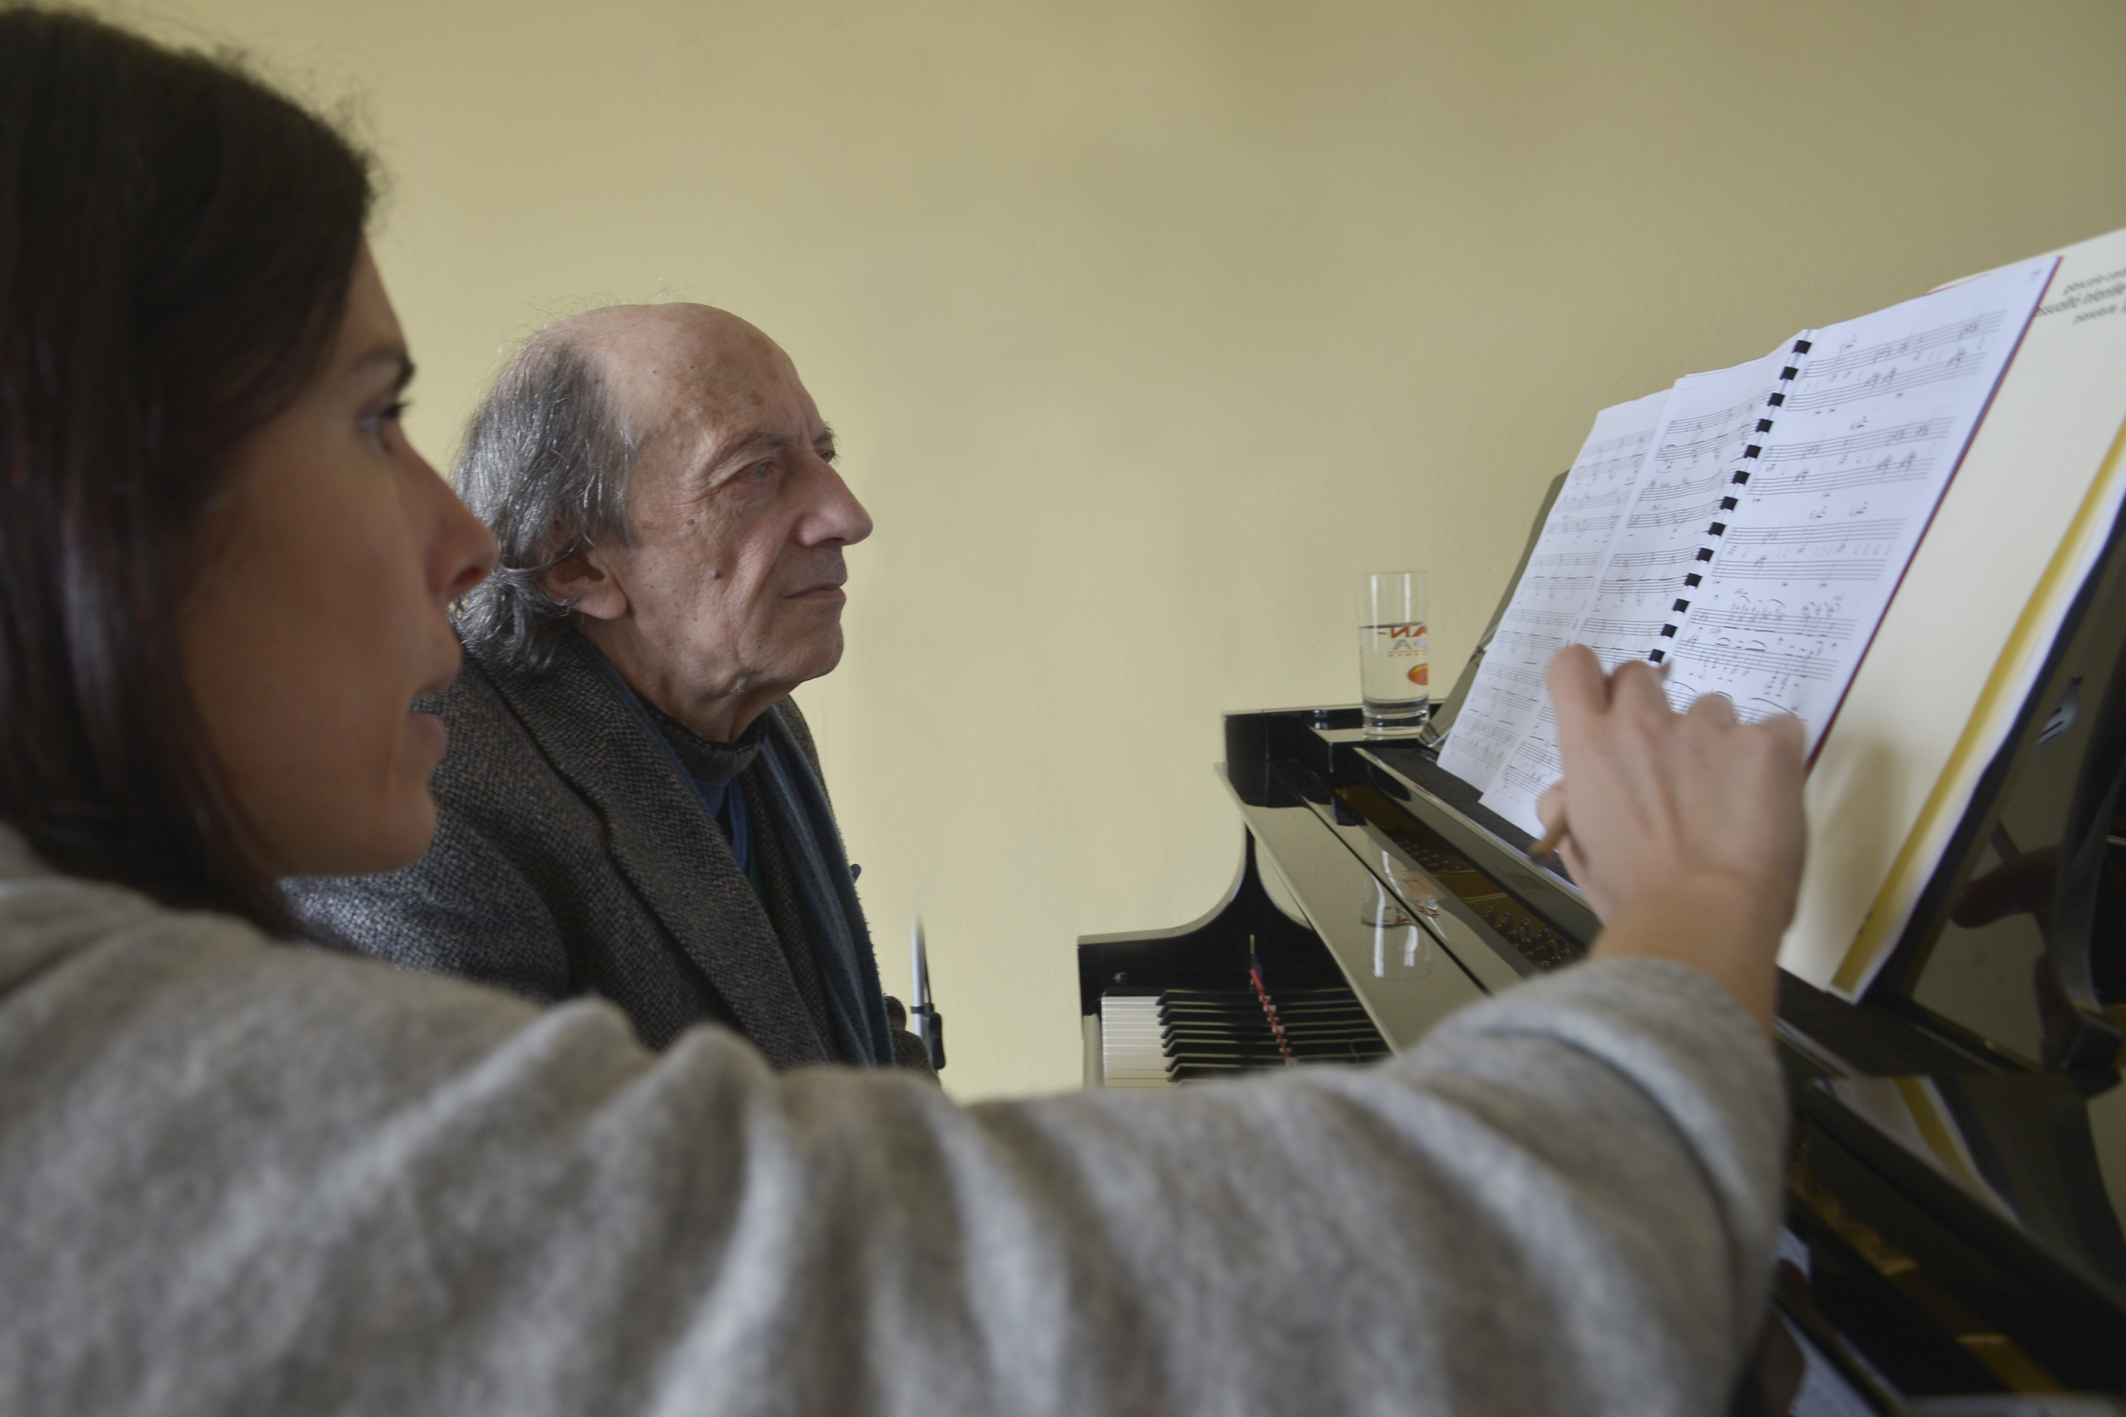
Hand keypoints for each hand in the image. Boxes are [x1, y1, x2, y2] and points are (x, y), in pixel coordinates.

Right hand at [1536, 646, 1805, 1030]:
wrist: (1705, 918)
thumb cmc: (1636, 896)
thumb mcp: (1578, 852)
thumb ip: (1567, 806)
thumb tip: (1567, 789)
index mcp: (1590, 747)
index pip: (1572, 666)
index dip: (1588, 678)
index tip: (1602, 701)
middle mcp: (1643, 724)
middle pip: (1641, 674)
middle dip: (1652, 706)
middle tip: (1669, 758)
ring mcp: (1708, 728)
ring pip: (1713, 708)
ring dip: (1717, 741)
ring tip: (1727, 797)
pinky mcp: (1766, 743)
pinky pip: (1776, 730)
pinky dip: (1771, 759)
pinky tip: (1766, 800)